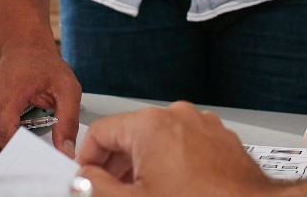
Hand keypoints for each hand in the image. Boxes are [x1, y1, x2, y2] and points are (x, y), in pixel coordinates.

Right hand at [0, 44, 79, 158]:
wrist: (24, 49)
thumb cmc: (44, 68)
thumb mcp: (68, 90)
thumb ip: (68, 121)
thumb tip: (65, 152)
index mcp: (10, 90)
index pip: (2, 129)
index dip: (14, 147)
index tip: (29, 152)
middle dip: (5, 151)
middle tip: (24, 143)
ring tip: (15, 130)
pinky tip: (3, 123)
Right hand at [74, 102, 274, 196]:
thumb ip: (97, 187)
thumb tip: (86, 179)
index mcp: (151, 124)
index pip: (99, 132)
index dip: (86, 159)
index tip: (86, 178)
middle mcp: (178, 116)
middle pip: (129, 135)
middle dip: (115, 166)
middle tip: (111, 190)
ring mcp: (203, 125)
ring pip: (158, 140)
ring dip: (144, 166)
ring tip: (145, 193)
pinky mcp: (220, 139)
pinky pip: (184, 145)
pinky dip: (171, 164)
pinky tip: (173, 188)